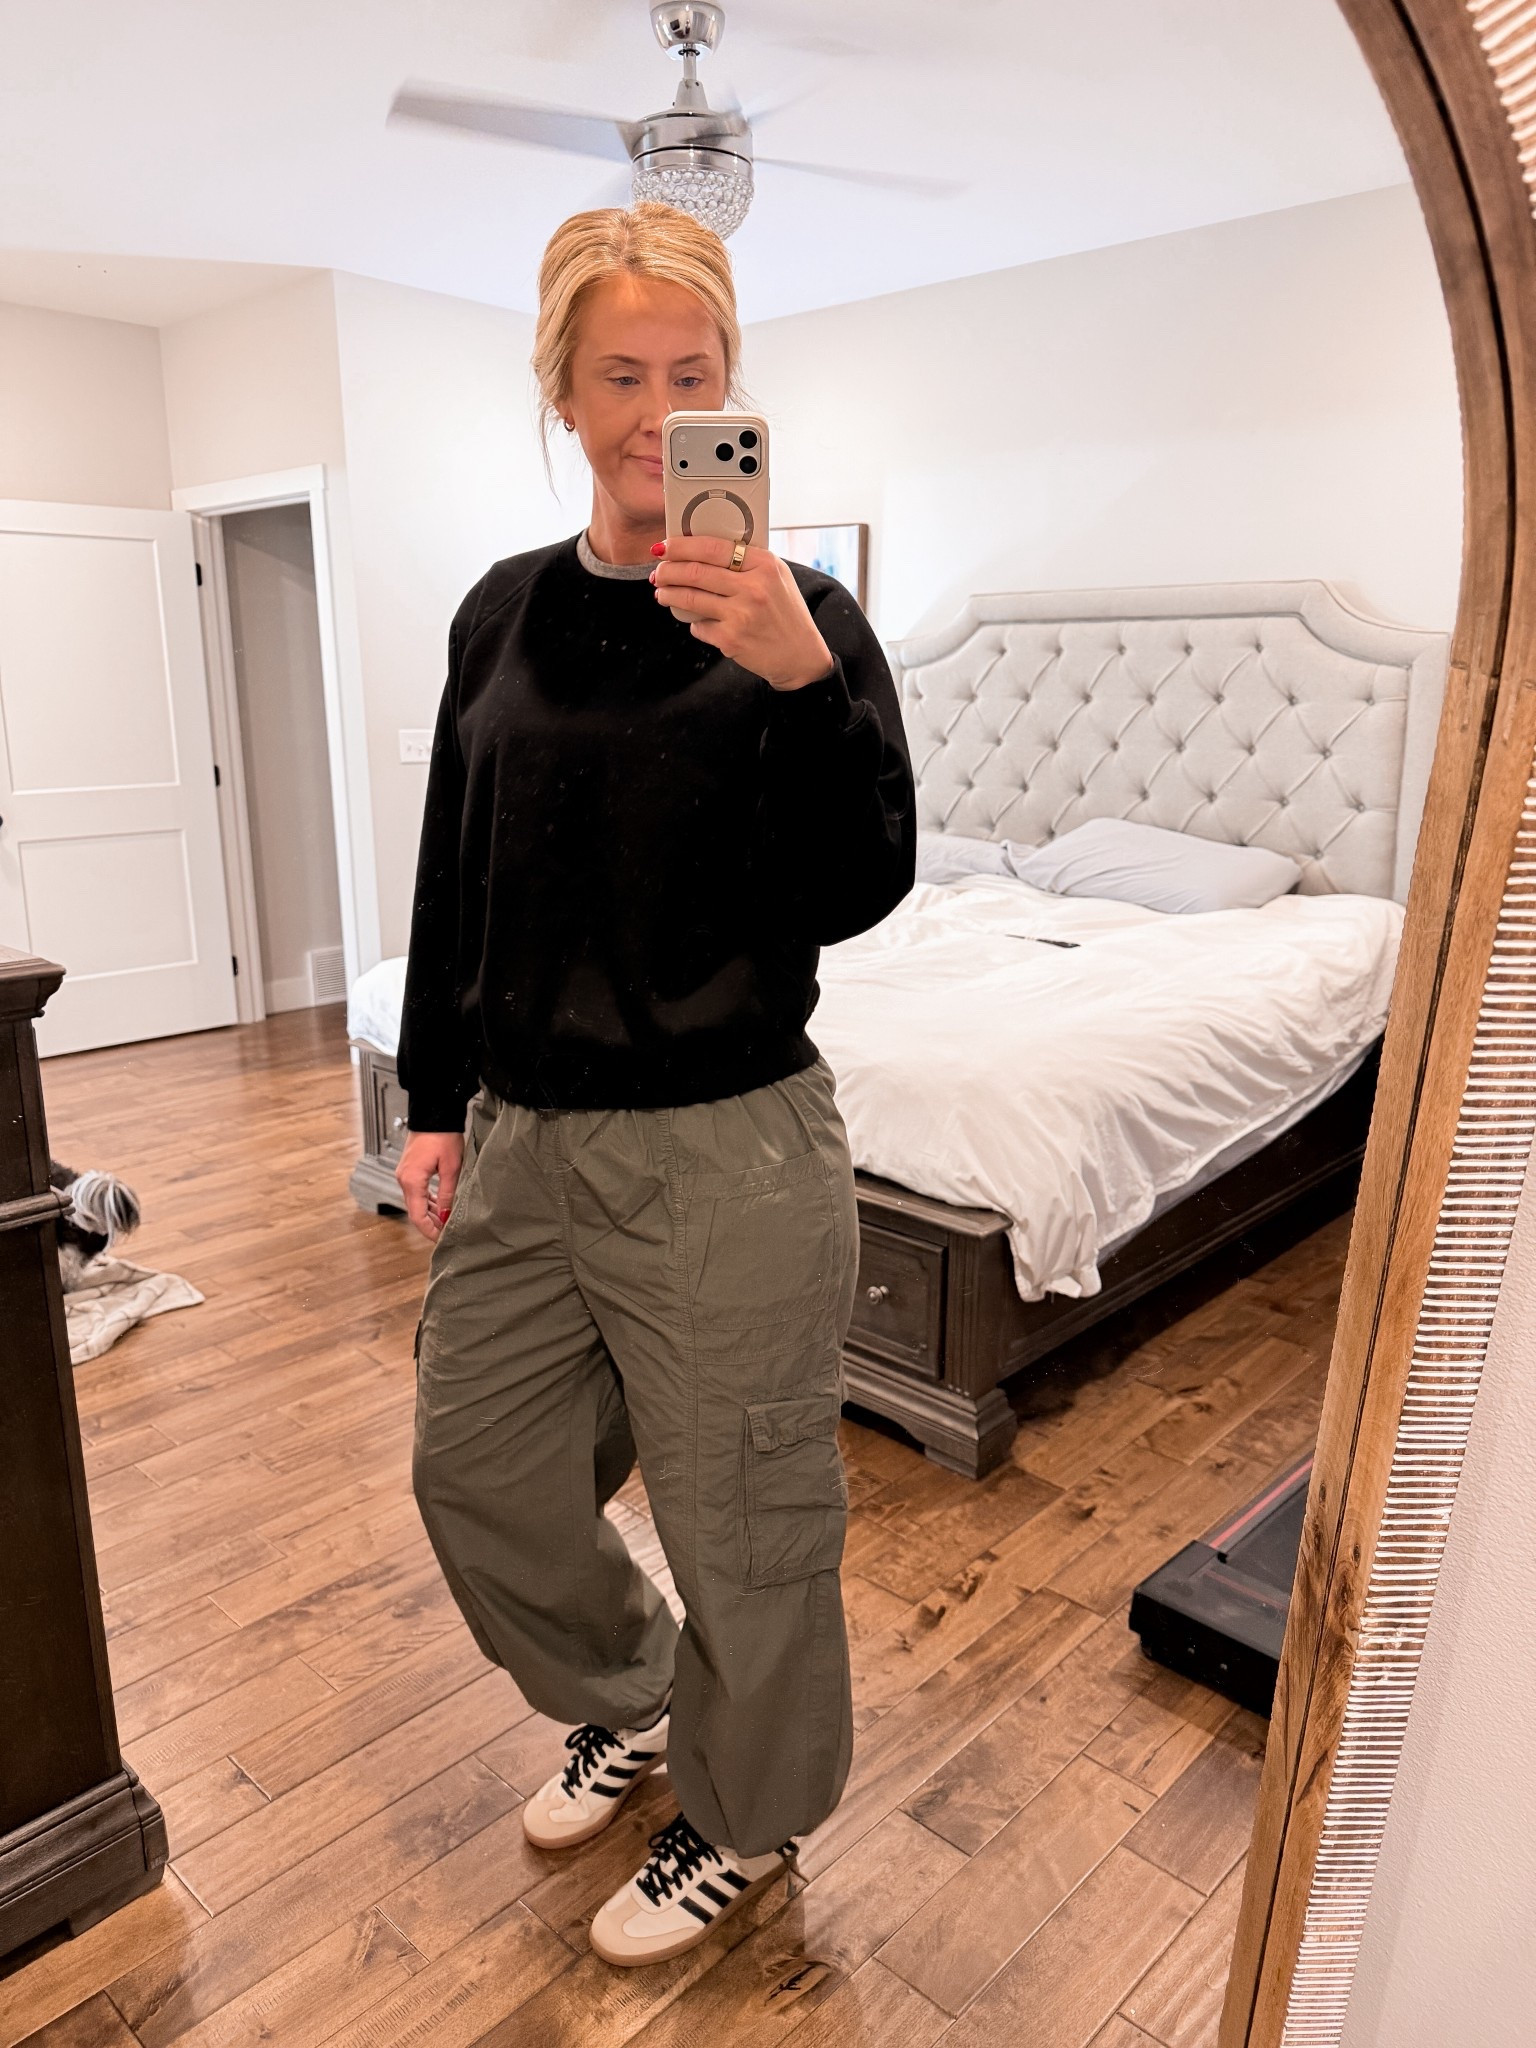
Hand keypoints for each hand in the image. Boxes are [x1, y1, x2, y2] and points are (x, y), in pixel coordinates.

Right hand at [396, 1130, 463, 1243]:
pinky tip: (441, 1205)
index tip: (442, 1240)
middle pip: (415, 1211)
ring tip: (447, 1222)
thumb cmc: (442, 1135)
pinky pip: (417, 1191)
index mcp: (412, 1181)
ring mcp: (405, 1174)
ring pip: (417, 1202)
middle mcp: (404, 1179)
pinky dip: (428, 1201)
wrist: (434, 1113)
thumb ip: (448, 1193)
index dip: (430, 1231)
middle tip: (448, 1234)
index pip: (417, 1216)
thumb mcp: (451, 1168)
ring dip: (431, 1213)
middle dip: (432, 1224)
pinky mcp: (410, 1169)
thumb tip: (448, 1214)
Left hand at [651, 536, 833, 690]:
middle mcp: (753, 587)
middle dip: (668, 570)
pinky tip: (698, 621)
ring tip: (662, 592)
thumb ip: (747, 561)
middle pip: (694, 572)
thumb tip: (703, 549)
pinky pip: (698, 626)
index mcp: (764, 564)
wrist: (801, 656)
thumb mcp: (777, 577)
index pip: (712, 547)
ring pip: (689, 598)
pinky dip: (694, 623)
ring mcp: (741, 614)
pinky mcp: (731, 639)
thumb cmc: (787, 614)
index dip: (681, 546)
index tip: (665, 547)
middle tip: (658, 572)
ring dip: (668, 594)